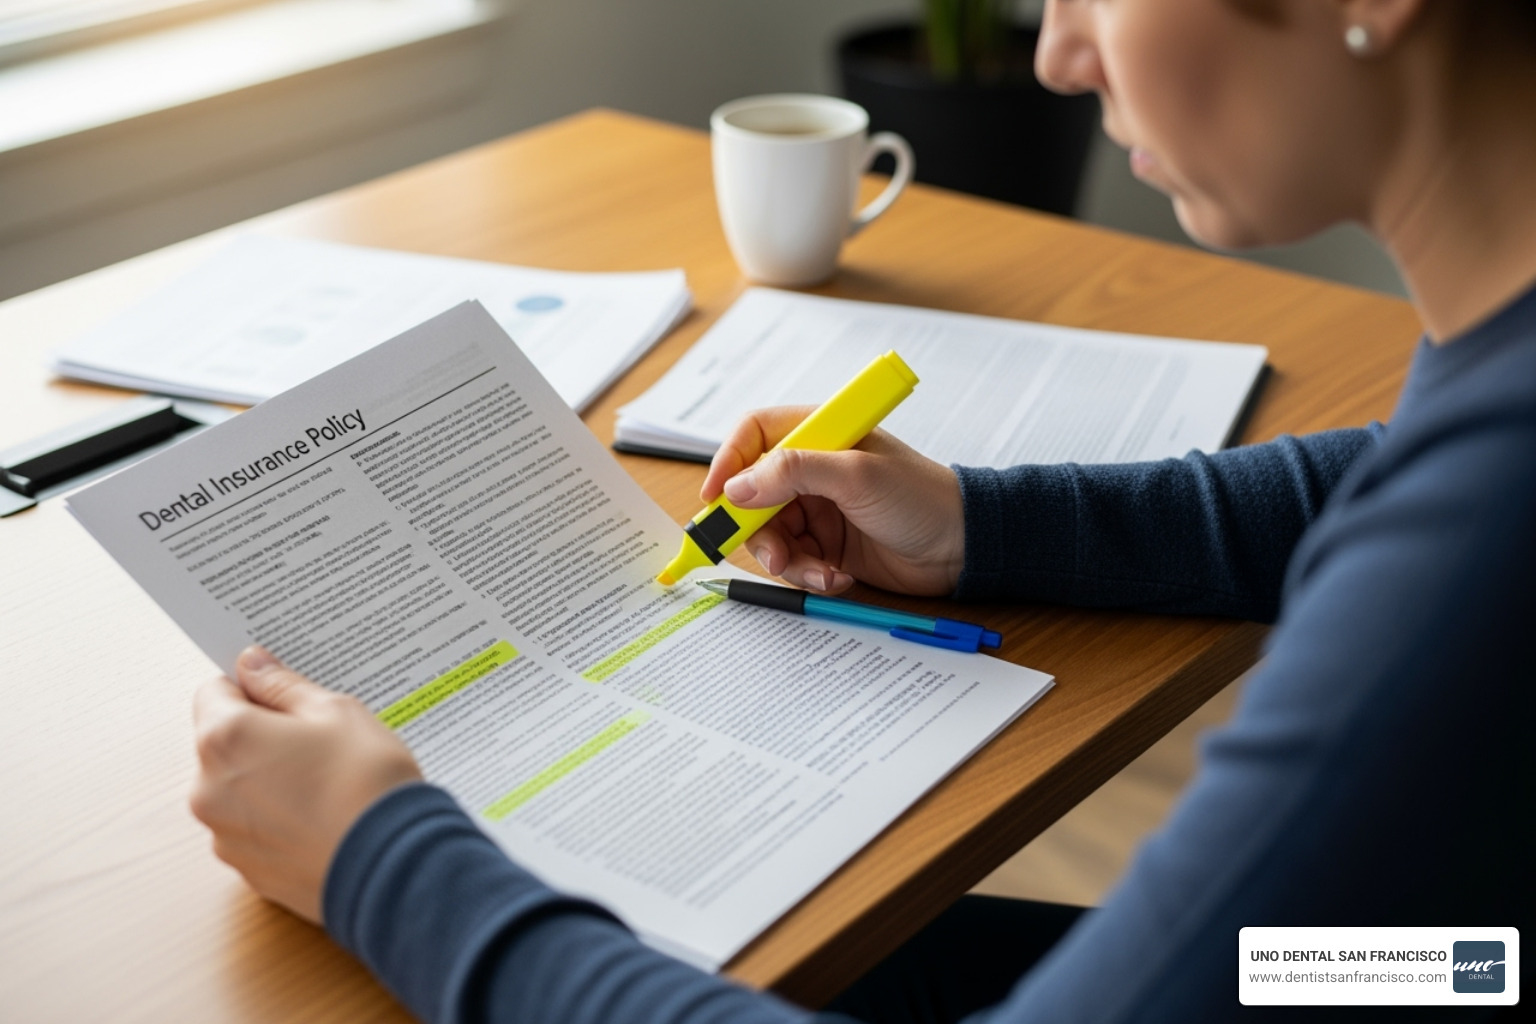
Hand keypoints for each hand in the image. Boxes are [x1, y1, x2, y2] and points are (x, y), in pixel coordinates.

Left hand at [190, 646, 421, 922]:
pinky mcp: (246, 871)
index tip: (287, 697)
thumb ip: (283, 685)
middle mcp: (208, 789)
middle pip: (223, 744)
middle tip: (318, 742)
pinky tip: (322, 819)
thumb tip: (251, 664)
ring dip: (268, 781)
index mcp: (225, 738)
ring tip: (325, 785)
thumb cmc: (366, 779)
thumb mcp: (336, 711)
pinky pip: (254, 830)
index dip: (253, 689)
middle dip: (261, 737)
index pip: (214, 691)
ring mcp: (224, 835)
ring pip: (238, 790)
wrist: (393, 864)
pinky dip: (278, 821)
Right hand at [701, 406, 964, 595]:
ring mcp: (819, 508)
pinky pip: (794, 561)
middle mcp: (813, 469)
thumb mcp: (857, 476)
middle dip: (756, 528)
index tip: (715, 497)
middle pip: (752, 493)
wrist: (965, 546)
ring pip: (770, 534)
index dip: (728, 462)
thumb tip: (738, 486)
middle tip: (772, 554)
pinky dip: (808, 574)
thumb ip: (794, 472)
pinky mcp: (827, 545)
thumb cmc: (923, 497)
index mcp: (820, 434)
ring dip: (787, 559)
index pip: (754, 435)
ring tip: (818, 571)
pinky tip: (836, 577)